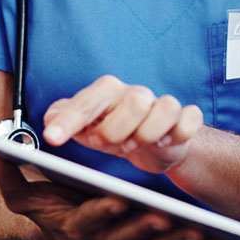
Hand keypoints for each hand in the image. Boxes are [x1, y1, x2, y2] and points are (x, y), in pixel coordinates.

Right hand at [0, 156, 228, 239]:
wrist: (55, 231)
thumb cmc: (46, 203)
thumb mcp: (25, 190)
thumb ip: (10, 174)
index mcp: (73, 226)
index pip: (85, 221)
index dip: (100, 212)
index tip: (117, 198)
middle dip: (145, 231)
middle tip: (167, 217)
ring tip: (201, 231)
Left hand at [41, 74, 203, 173]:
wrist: (154, 145)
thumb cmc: (116, 133)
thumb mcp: (86, 128)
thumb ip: (66, 119)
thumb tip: (50, 116)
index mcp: (109, 93)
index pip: (89, 98)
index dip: (71, 118)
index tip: (52, 138)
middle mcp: (138, 94)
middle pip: (135, 101)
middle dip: (116, 129)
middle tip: (106, 145)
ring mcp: (164, 105)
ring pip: (166, 108)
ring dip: (149, 133)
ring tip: (134, 146)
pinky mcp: (186, 119)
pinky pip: (189, 119)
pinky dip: (179, 133)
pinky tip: (165, 143)